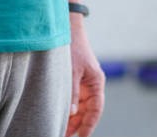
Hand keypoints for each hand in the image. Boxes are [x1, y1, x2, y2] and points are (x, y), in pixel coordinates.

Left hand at [65, 16, 104, 136]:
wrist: (67, 30)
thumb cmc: (72, 47)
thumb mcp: (71, 71)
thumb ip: (72, 92)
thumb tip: (72, 112)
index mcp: (96, 82)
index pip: (96, 109)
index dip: (90, 124)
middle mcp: (91, 86)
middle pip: (87, 111)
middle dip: (78, 125)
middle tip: (65, 136)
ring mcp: (83, 85)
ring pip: (80, 108)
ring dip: (72, 119)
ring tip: (60, 131)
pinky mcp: (74, 82)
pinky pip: (73, 101)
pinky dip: (68, 110)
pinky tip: (59, 118)